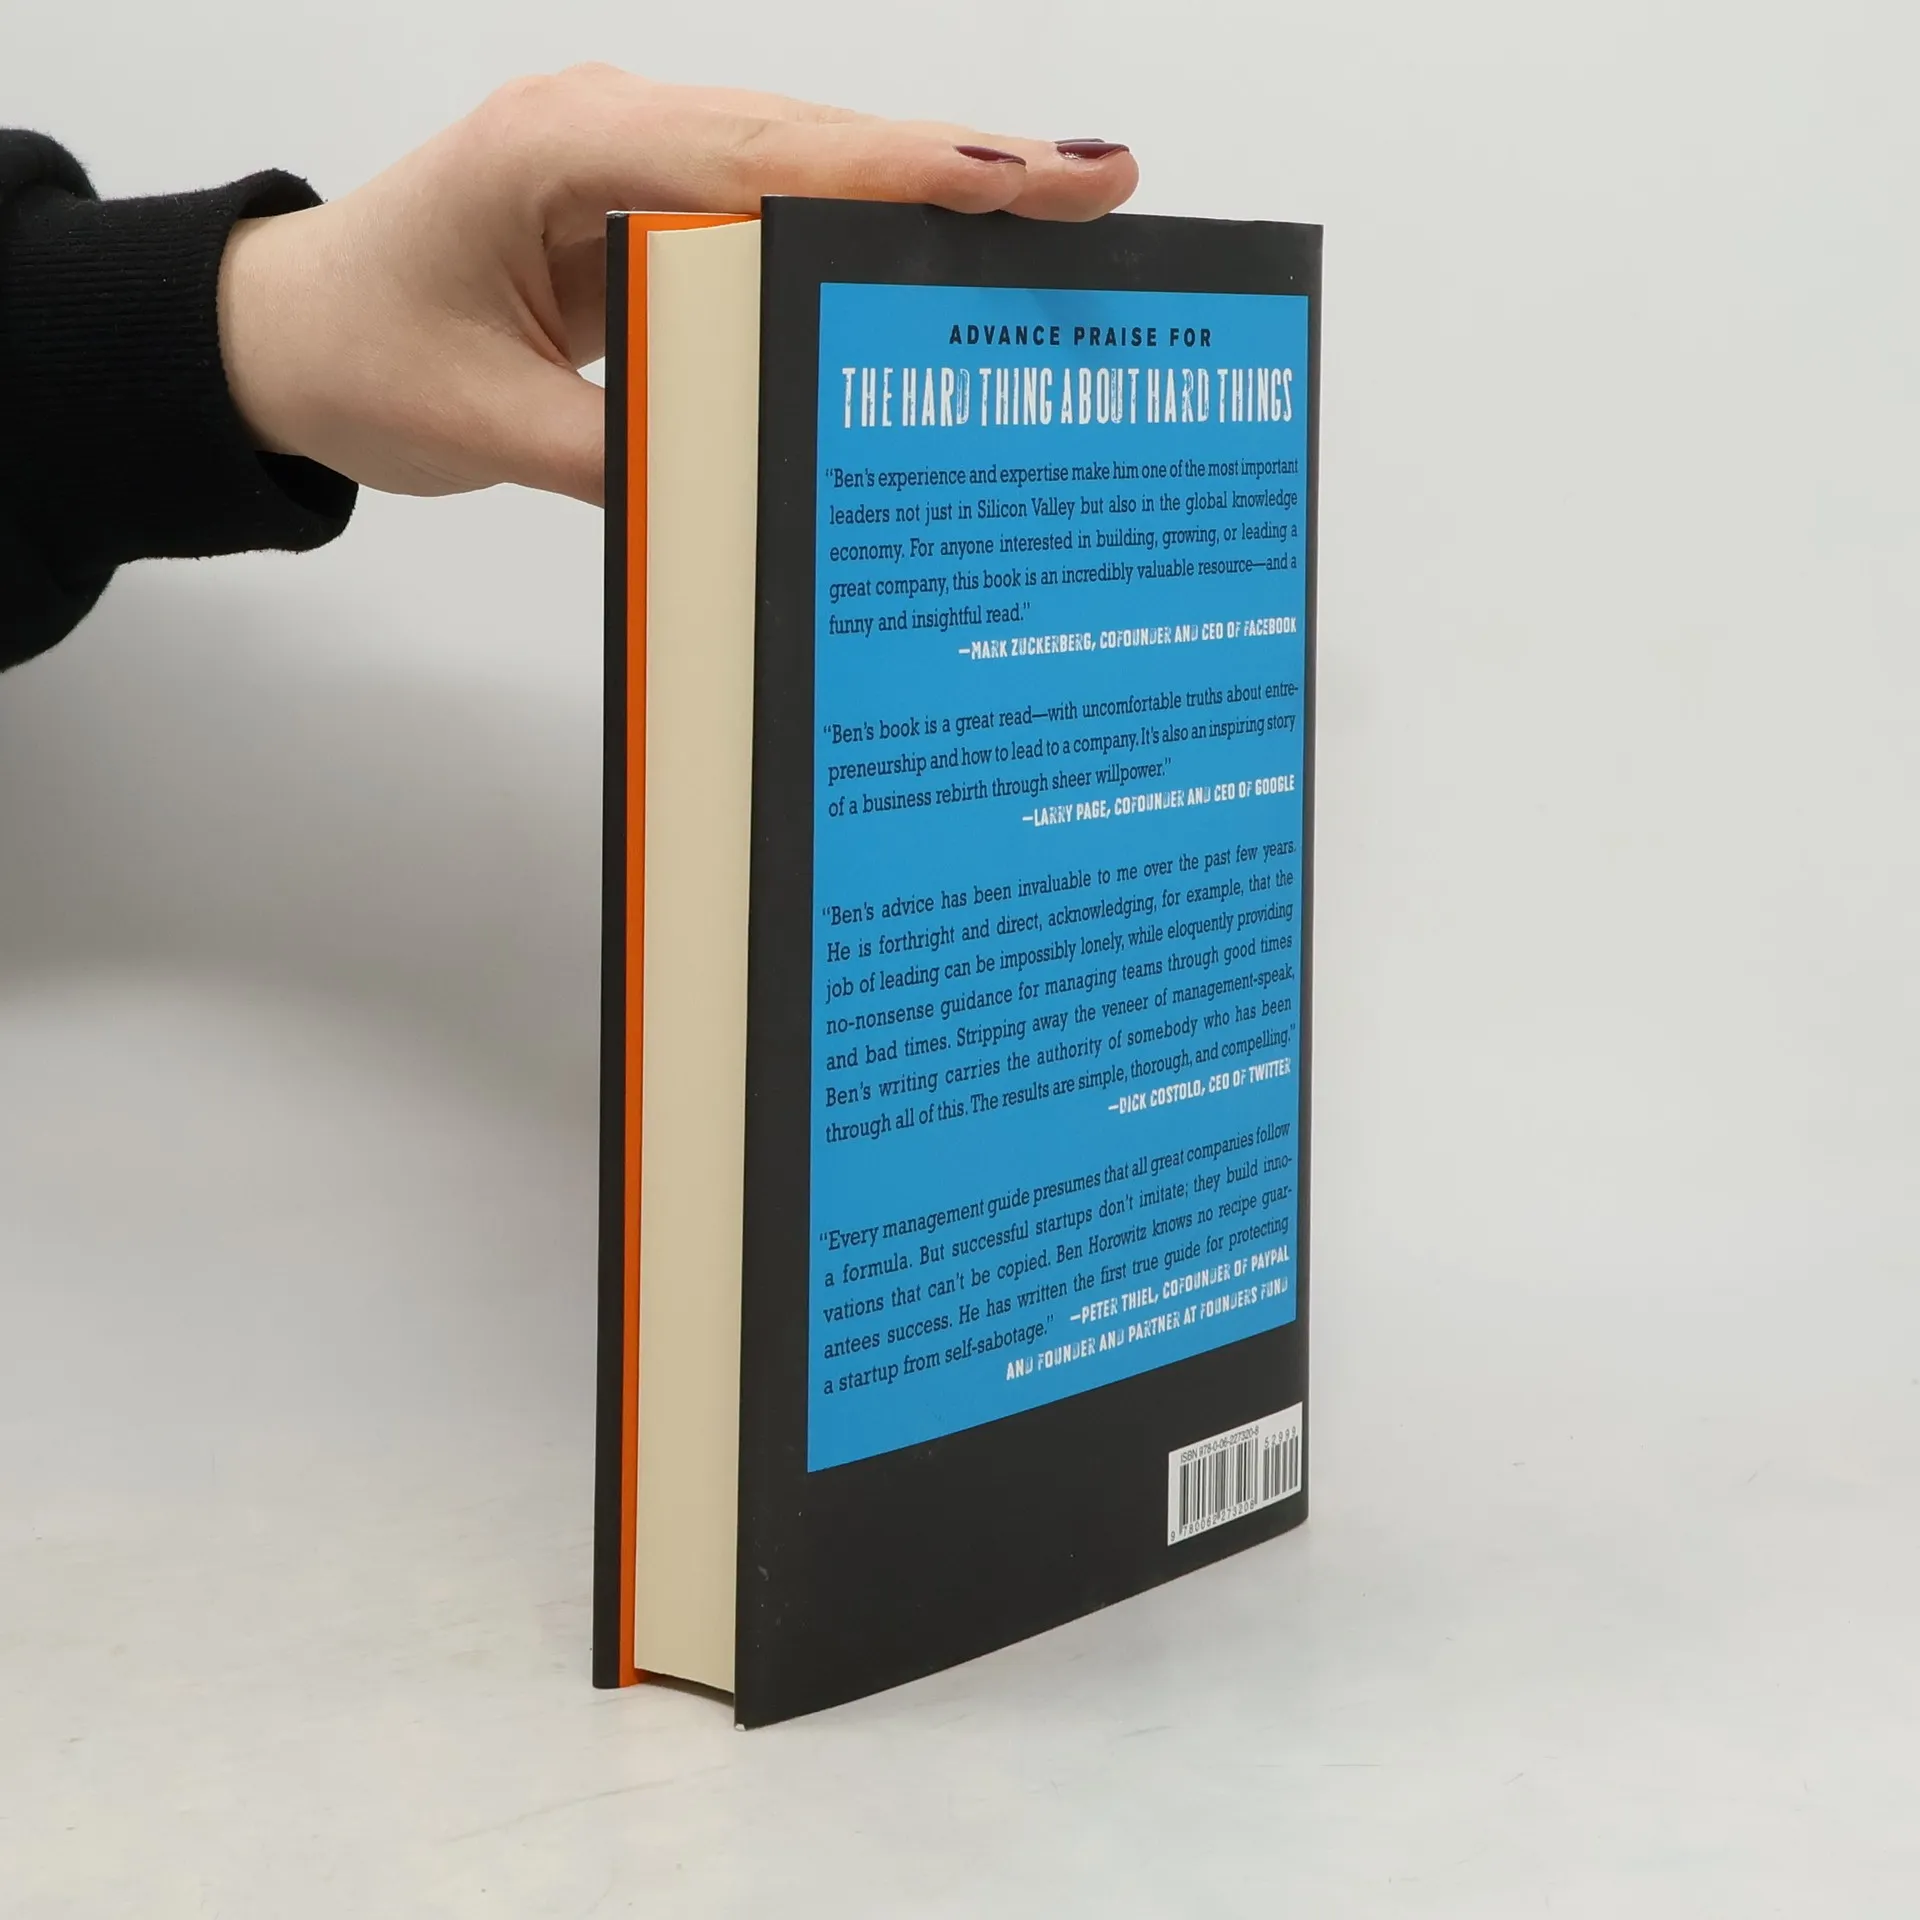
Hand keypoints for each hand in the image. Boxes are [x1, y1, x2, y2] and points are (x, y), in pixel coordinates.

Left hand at [216, 68, 1137, 506]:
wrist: (284, 335)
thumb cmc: (358, 352)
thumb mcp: (480, 424)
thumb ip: (619, 455)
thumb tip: (756, 489)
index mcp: (562, 151)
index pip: (761, 159)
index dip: (897, 173)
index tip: (1016, 179)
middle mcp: (611, 132)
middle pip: (813, 140)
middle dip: (961, 161)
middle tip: (1101, 183)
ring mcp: (634, 160)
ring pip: (807, 162)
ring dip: (927, 185)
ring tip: (1058, 205)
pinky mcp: (648, 205)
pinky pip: (774, 205)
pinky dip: (863, 224)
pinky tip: (940, 246)